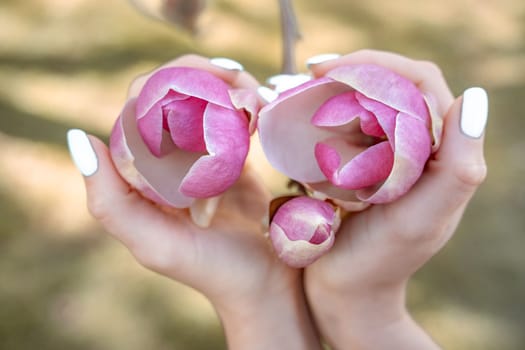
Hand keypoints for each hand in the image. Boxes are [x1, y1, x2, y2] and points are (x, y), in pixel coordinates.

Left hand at [69, 55, 320, 349]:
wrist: (262, 283)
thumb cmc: (208, 268)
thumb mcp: (152, 242)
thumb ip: (109, 200)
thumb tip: (79, 138)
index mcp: (139, 174)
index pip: (137, 108)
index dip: (163, 83)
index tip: (199, 79)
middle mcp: (165, 160)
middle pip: (176, 96)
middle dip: (204, 79)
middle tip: (236, 80)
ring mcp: (200, 157)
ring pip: (207, 102)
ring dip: (230, 88)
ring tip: (254, 97)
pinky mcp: (232, 160)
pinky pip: (235, 121)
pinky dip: (247, 108)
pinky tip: (260, 111)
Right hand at [303, 50, 487, 348]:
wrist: (347, 291)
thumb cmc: (383, 260)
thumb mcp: (423, 220)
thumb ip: (457, 168)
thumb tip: (473, 99)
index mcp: (441, 153)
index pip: (420, 84)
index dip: (380, 64)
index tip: (332, 69)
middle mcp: (417, 148)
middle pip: (390, 85)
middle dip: (351, 71)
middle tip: (309, 74)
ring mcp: (387, 156)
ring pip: (364, 102)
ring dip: (334, 89)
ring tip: (300, 89)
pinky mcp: (360, 168)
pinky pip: (344, 127)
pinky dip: (323, 114)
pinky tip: (299, 116)